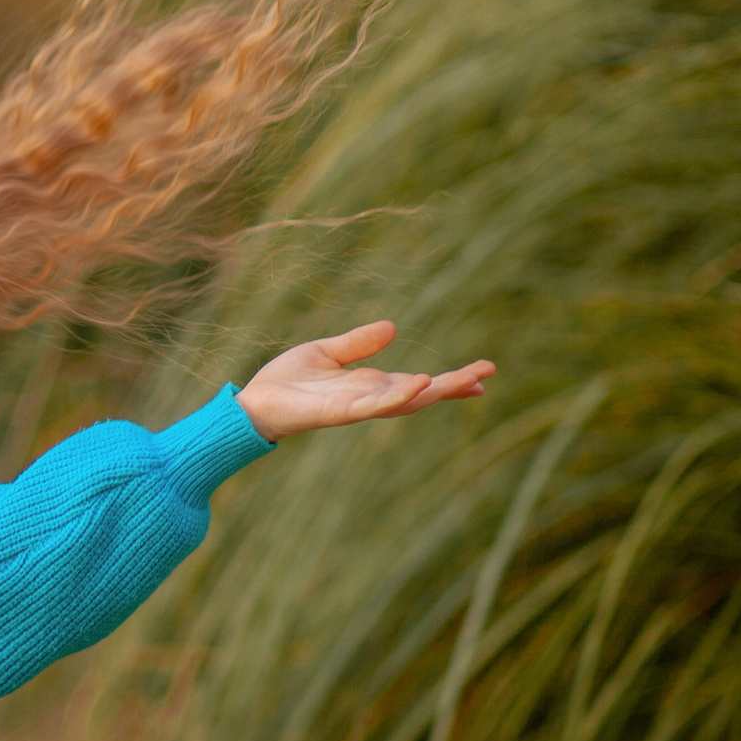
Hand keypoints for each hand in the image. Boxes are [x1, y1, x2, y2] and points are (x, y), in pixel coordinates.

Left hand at [235, 320, 494, 441]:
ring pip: (405, 401)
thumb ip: (358, 343)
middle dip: (454, 386)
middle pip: (421, 395)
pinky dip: (398, 395)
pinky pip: (374, 406)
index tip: (481, 373)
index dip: (449, 380)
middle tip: (487, 375)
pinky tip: (420, 383)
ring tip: (466, 380)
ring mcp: (357, 408)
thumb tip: (392, 327)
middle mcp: (369, 399)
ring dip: (435, 391)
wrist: (253, 403)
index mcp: (370, 386)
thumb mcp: (326, 352)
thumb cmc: (286, 382)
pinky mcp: (339, 412)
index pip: (418, 384)